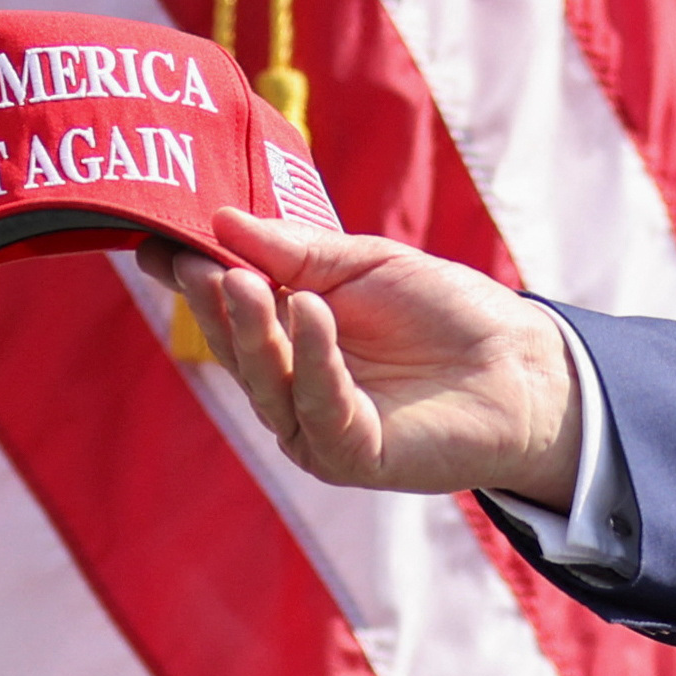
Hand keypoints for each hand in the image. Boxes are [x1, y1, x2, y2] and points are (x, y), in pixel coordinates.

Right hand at [137, 209, 581, 505]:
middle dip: (213, 305)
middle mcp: (292, 386)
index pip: (228, 309)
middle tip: (196, 263)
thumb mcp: (366, 263)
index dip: (191, 279)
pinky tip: (310, 312)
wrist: (520, 363)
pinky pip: (320, 408)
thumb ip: (297, 252)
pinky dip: (312, 359)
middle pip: (237, 348)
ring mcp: (316, 426)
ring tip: (243, 282)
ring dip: (253, 331)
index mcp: (290, 337)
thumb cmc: (445, 310)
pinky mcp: (352, 455)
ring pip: (267, 382)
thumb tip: (220, 221)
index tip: (155, 244)